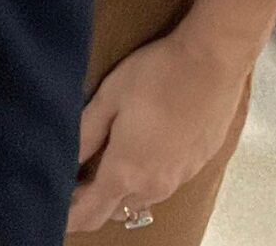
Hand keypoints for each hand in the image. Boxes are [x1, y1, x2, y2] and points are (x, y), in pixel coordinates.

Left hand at [66, 26, 252, 230]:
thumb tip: (68, 162)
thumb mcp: (110, 95)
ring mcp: (180, 177)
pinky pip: (168, 180)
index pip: (88, 215)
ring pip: (144, 197)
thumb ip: (85, 133)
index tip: (60, 205)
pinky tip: (154, 142)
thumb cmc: (158, 73)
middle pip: (116, 211)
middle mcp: (152, 186)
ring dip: (126, 188)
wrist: (215, 59)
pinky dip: (153, 172)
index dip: (69, 216)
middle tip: (84, 175)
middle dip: (96, 201)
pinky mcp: (200, 163)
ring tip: (120, 156)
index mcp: (124, 173)